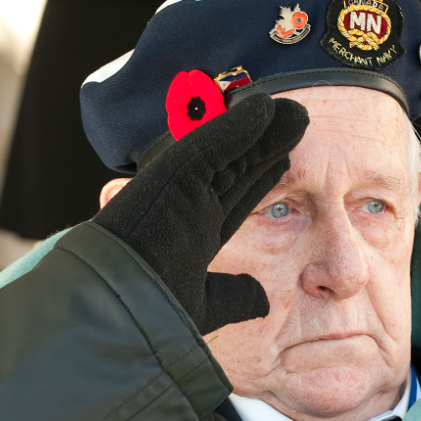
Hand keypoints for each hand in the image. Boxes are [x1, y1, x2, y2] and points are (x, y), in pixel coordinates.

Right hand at [92, 93, 308, 334]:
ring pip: (228, 149)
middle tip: (296, 119)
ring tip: (293, 110)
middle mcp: (188, 204)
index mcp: (193, 232)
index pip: (235, 195)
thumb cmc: (156, 312)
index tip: (283, 158)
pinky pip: (210, 144)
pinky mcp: (173, 174)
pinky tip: (263, 108)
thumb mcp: (208, 304)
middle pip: (236, 165)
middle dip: (266, 144)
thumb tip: (263, 300)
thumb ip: (235, 297)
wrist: (125, 312)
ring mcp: (180, 188)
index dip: (260, 175)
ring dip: (260, 128)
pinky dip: (236, 125)